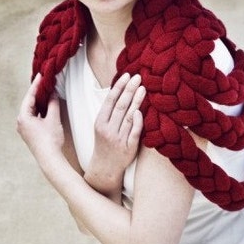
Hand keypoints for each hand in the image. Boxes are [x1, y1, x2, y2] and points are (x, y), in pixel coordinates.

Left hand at [16, 74, 64, 169]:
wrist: (50, 159)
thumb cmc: (50, 139)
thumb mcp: (53, 118)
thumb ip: (52, 104)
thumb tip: (52, 93)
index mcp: (23, 117)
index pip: (29, 96)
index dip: (36, 85)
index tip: (41, 75)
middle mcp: (20, 122)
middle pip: (29, 103)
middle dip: (37, 93)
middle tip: (44, 82)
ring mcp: (24, 129)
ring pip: (31, 111)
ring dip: (39, 102)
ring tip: (46, 92)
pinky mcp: (29, 134)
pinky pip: (33, 118)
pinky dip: (39, 111)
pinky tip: (46, 107)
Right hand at [85, 72, 145, 195]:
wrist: (105, 168)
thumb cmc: (104, 144)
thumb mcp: (101, 127)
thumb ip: (110, 112)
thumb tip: (120, 91)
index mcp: (100, 123)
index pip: (110, 101)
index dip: (118, 87)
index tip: (126, 75)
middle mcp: (108, 130)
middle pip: (120, 106)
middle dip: (129, 90)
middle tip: (137, 77)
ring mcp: (119, 140)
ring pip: (128, 117)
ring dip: (136, 101)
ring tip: (143, 88)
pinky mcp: (129, 148)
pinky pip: (134, 133)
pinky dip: (137, 122)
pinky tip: (140, 111)